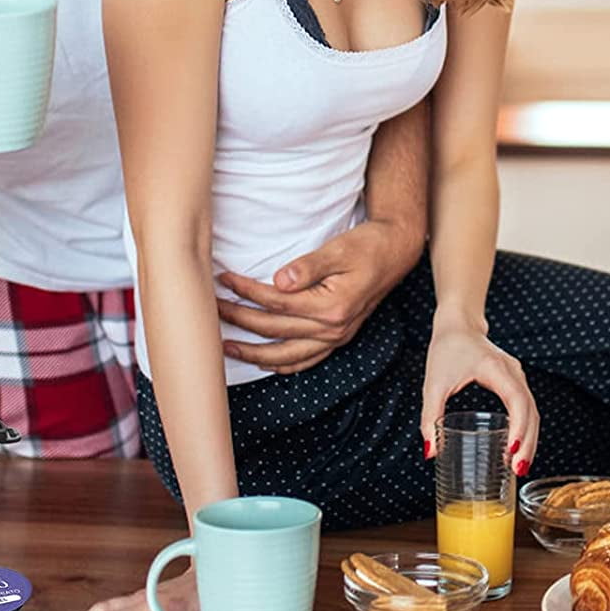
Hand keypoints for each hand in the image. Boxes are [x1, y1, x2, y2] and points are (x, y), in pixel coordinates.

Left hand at [215, 218, 420, 374]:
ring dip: (253, 353)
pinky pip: (306, 360)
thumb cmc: (368, 246)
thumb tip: (278, 281)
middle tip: (213, 310)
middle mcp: (333, 329)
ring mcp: (336, 337)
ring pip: (287, 355)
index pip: (277, 303)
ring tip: (226, 348)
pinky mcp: (338, 337)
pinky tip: (264, 362)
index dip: (247, 292)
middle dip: (240, 320)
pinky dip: (283, 364)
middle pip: (275, 330)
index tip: (224, 280)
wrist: (396, 252)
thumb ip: (308, 266)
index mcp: (331, 306)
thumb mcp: (339, 249)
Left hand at [421, 320, 539, 473]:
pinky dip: (526, 429)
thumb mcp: (433, 383)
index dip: (519, 426)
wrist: (458, 324)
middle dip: (527, 442)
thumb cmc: (446, 349)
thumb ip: (430, 417)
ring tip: (519, 466)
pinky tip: (517, 447)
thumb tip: (430, 451)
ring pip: (532, 411)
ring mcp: (517, 375)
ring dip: (529, 439)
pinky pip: (527, 407)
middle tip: (518, 470)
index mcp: (495, 368)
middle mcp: (512, 371)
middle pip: (530, 410)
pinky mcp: (515, 380)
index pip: (516, 399)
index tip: (512, 450)